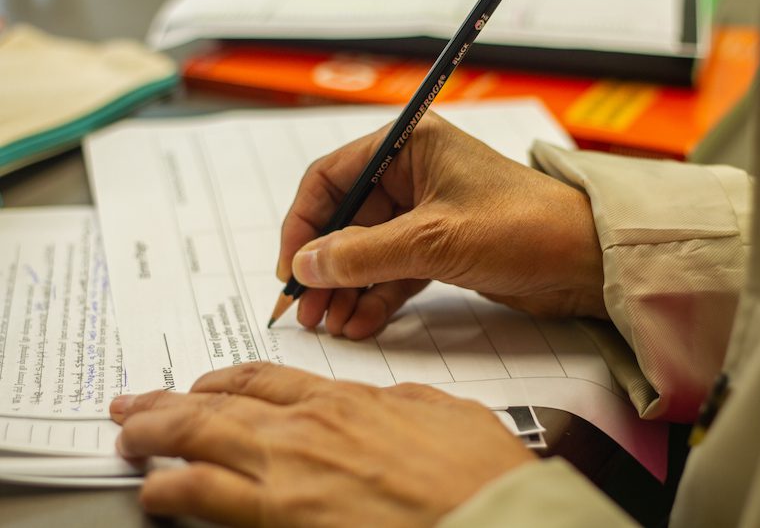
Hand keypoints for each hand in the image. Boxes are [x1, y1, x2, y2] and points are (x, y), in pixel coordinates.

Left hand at [111, 363, 533, 527]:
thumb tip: (379, 402)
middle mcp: (307, 427)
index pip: (265, 379)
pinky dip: (167, 489)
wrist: (497, 517)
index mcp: (346, 401)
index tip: (202, 384)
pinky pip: (202, 494)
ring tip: (129, 435)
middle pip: (219, 403)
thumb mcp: (443, 413)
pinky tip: (151, 492)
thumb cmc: (480, 473)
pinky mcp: (278, 516)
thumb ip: (399, 403)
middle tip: (136, 402)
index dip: (224, 380)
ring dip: (155, 434)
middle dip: (170, 402)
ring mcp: (288, 470)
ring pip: (199, 438)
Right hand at [279, 112, 605, 339]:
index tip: (289, 268)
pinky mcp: (439, 248)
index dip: (304, 224)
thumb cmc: (522, 228)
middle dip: (325, 268)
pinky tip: (359, 323)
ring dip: (346, 288)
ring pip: (367, 251)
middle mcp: (412, 174)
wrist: (588, 263)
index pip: (332, 177)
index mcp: (409, 145)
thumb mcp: (433, 240)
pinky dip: (375, 296)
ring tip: (330, 325)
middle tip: (306, 311)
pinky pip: (393, 271)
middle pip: (346, 221)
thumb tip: (303, 266)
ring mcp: (425, 214)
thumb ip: (362, 254)